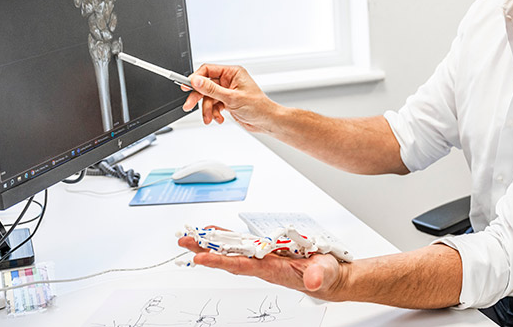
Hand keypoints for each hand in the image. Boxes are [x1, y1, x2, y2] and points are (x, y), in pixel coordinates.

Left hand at [177, 232, 344, 300]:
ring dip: (211, 242)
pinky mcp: (267, 250)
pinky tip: (214, 233)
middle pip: (229, 257)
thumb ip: (319, 276)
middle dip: (206, 250)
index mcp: (273, 270)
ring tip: (192, 235)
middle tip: (184, 241)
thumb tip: (314, 280)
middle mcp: (263, 264)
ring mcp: (264, 256)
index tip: (201, 259)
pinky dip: (226, 237)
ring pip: (232, 249)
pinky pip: (242, 243)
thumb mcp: (325, 274)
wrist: (328, 277)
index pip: (242, 266)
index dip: (221, 262)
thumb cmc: (325, 275)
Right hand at [181, 64, 277, 132]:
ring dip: (207, 109)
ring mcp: (228, 91)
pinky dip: (213, 113)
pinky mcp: (227, 101)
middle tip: (189, 105)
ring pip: (208, 98)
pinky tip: (219, 118)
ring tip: (210, 118)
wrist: (267, 122)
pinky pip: (213, 105)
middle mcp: (229, 80)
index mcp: (233, 73)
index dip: (196, 78)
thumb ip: (211, 89)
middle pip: (205, 85)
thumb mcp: (232, 98)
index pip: (208, 70)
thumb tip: (196, 80)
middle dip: (198, 97)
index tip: (187, 86)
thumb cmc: (258, 107)